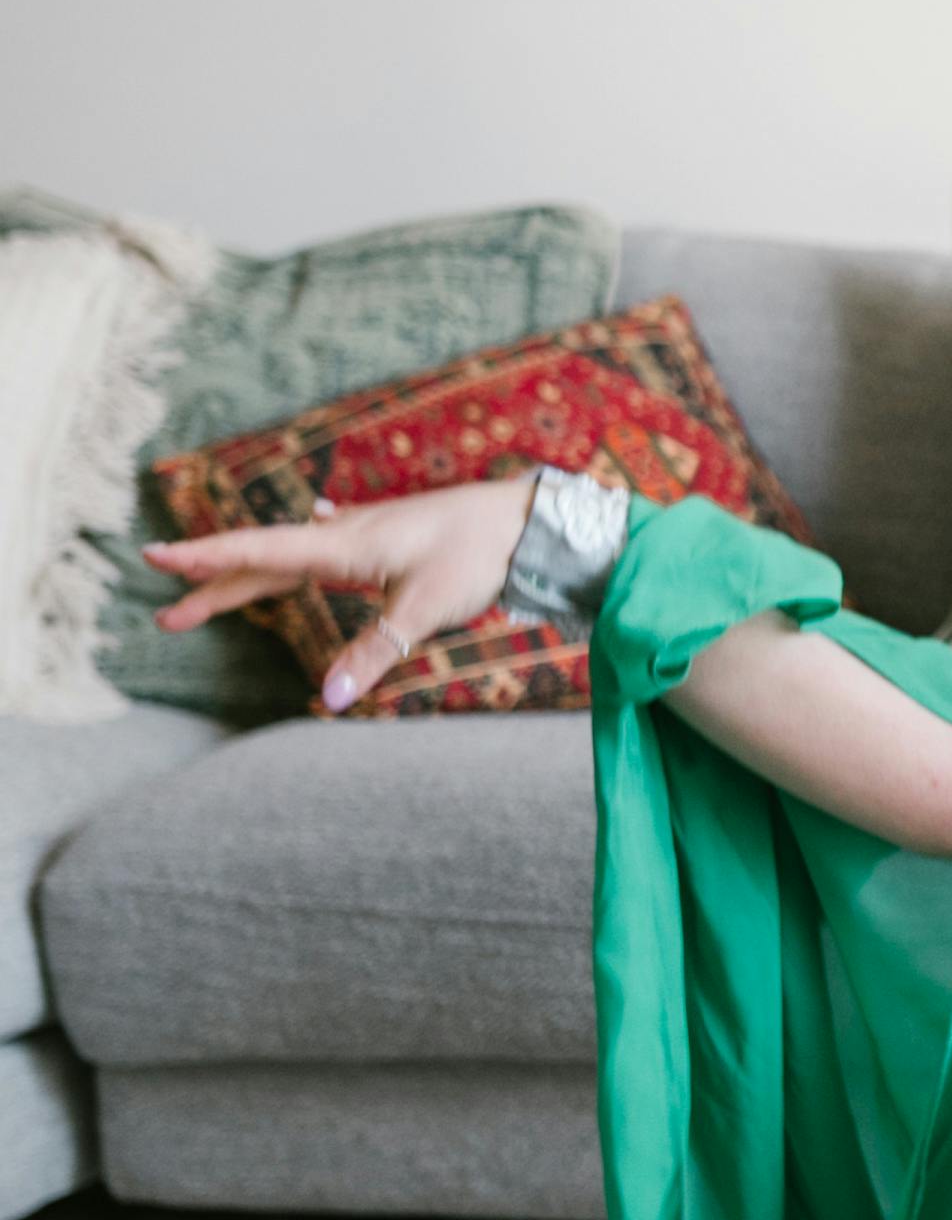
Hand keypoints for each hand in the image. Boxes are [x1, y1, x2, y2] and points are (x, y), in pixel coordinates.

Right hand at [145, 475, 538, 711]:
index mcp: (343, 546)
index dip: (204, 558)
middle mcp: (345, 535)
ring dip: (249, 577)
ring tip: (208, 597)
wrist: (529, 520)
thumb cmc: (478, 555)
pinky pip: (328, 546)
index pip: (257, 552)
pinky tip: (314, 527)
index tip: (155, 556)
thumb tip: (328, 700)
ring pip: (291, 557)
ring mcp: (365, 535)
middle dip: (212, 588)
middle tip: (167, 616)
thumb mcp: (425, 608)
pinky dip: (303, 548)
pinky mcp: (387, 540)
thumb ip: (375, 651)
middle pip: (263, 562)